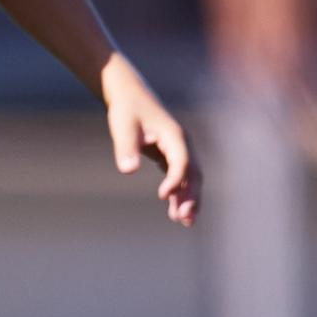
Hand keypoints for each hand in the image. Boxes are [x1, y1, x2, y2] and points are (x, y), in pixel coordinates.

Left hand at [101, 56, 200, 226]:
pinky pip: (180, 177)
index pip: (181, 162)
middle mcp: (182, 143)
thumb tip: (127, 170)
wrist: (128, 94)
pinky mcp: (170, 155)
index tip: (161, 196)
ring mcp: (178, 150)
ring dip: (188, 199)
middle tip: (183, 219)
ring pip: (190, 178)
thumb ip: (125, 148)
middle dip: (191, 196)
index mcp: (174, 135)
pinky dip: (179, 193)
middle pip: (193, 173)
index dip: (175, 180)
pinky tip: (174, 212)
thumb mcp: (122, 127)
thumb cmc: (126, 109)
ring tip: (184, 222)